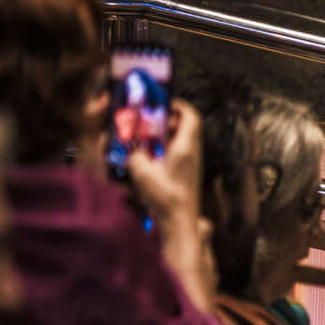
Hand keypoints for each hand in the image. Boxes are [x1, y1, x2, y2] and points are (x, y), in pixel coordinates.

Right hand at [130, 102, 218, 309]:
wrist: (179, 223)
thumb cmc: (164, 196)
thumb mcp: (140, 170)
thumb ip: (133, 154)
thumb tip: (130, 148)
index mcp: (186, 146)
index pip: (190, 115)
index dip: (179, 105)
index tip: (164, 102)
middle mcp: (194, 153)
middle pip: (187, 127)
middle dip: (169, 120)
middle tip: (150, 121)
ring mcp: (193, 165)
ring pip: (184, 141)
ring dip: (167, 137)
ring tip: (147, 140)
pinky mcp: (189, 176)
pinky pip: (180, 155)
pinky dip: (167, 151)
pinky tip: (151, 159)